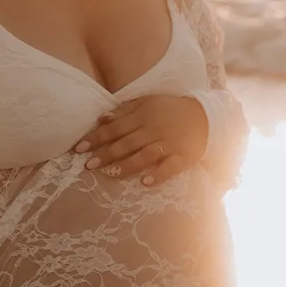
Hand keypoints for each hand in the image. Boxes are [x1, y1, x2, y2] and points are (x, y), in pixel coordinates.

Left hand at [72, 93, 208, 185]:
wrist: (206, 115)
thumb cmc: (172, 110)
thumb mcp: (148, 103)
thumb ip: (125, 110)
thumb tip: (101, 119)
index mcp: (143, 115)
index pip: (115, 128)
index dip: (96, 138)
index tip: (79, 148)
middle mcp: (154, 129)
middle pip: (126, 143)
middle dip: (106, 154)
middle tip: (88, 165)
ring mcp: (169, 143)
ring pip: (145, 155)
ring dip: (127, 165)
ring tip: (110, 173)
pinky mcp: (183, 156)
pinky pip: (170, 167)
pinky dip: (158, 174)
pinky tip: (145, 182)